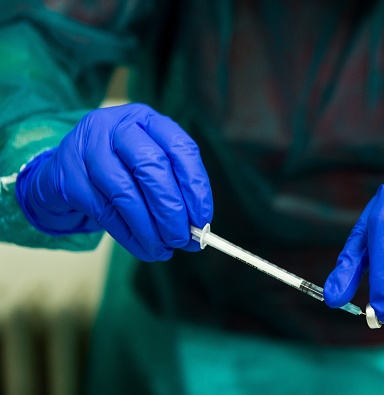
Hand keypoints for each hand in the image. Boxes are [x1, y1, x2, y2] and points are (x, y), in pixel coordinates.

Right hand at [16, 103, 212, 260]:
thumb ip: (174, 188)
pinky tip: (143, 247)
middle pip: (152, 167)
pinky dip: (128, 235)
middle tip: (183, 239)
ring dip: (149, 229)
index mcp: (146, 119)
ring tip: (163, 250)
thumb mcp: (149, 164)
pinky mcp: (68, 177)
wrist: (63, 171)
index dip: (195, 186)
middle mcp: (116, 126)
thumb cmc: (119, 169)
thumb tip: (197, 227)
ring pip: (126, 193)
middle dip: (171, 210)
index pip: (180, 148)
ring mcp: (87, 148)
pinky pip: (104, 212)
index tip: (203, 219)